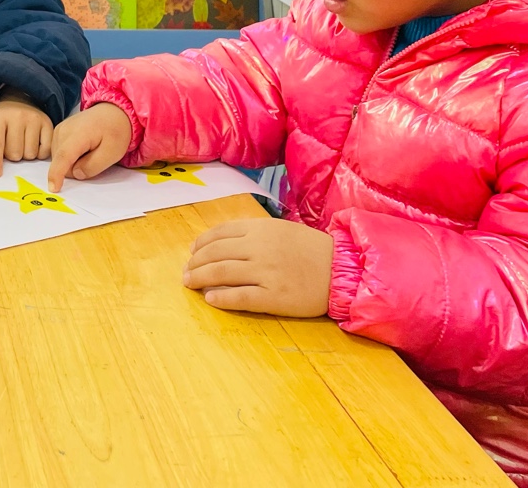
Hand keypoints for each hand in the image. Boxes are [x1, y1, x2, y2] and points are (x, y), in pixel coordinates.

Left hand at [0, 93, 52, 176]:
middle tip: (10, 144)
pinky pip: (45, 151)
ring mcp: (34, 119)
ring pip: (30, 154)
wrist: (19, 100)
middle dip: (11, 155)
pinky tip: (34, 143)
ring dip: (25, 155)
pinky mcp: (48, 123)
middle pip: (15, 153)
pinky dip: (39, 153)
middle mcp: (18, 116)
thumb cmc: (1, 118)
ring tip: (22, 142)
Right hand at [47, 103, 132, 191]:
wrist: (113, 112)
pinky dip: (69, 156)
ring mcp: (59, 130)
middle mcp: (63, 130)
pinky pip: (59, 153)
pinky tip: (82, 148)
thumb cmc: (115, 130)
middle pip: (61, 161)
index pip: (63, 156)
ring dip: (72, 162)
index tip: (53, 188)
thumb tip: (76, 174)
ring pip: (59, 158)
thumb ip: (93, 166)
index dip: (57, 174)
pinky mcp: (58, 131)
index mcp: (78, 134)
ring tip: (89, 150)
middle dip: (75, 168)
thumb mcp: (112, 153)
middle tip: (94, 156)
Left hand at [183, 219, 332, 316]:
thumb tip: (221, 243)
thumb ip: (253, 233)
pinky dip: (220, 298)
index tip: (192, 252)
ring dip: (199, 279)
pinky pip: (238, 297)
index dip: (201, 243)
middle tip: (186, 272)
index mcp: (259, 229)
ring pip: (220, 274)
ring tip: (189, 284)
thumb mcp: (280, 230)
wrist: (341, 269)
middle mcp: (258, 248)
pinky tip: (210, 299)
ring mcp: (265, 273)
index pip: (219, 233)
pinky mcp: (273, 297)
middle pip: (214, 254)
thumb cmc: (311, 249)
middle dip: (195, 263)